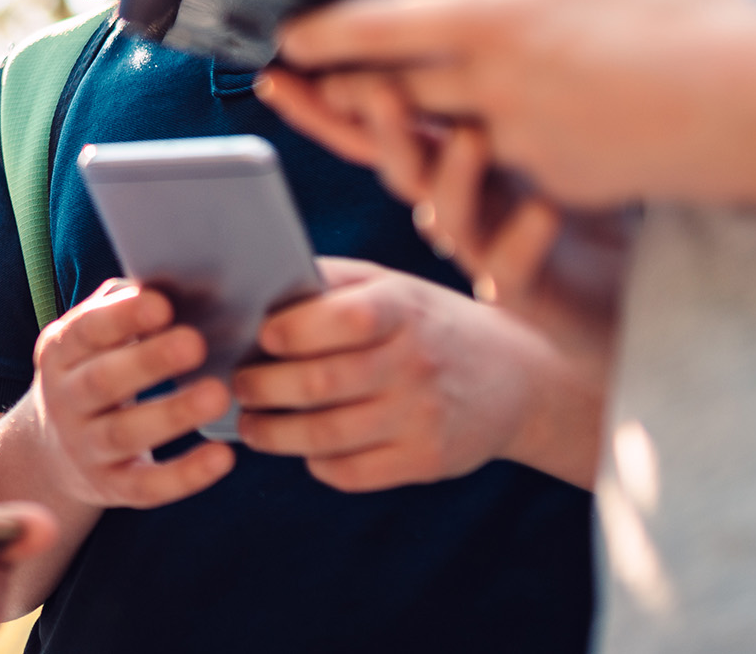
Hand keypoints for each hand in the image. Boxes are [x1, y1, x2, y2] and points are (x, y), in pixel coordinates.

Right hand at [21, 280, 234, 509]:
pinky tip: (223, 457)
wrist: (51, 449)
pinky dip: (185, 475)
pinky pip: (146, 487)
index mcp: (60, 352)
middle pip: (103, 382)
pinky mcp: (111, 487)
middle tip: (195, 343)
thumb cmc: (94, 370)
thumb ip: (123, 308)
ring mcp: (84, 447)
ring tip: (217, 394)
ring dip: (171, 414)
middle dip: (148, 362)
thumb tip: (174, 278)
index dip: (122, 318)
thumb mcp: (92, 339)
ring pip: (124, 434)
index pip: (86, 331)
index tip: (162, 304)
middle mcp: (65, 400)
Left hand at [233, 259, 602, 489]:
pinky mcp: (428, 461)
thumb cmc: (429, 323)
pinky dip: (317, 464)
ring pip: (327, 435)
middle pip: (320, 384)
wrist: (518, 378)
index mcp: (403, 308)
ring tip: (251, 424)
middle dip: (261, 387)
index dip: (291, 330)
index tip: (260, 336)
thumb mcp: (392, 285)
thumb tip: (256, 284)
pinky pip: (353, 473)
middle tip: (236, 385)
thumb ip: (330, 282)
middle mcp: (416, 362)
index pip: (344, 318)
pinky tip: (304, 449)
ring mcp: (423, 417)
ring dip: (274, 434)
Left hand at [265, 0, 755, 208]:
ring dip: (411, 127)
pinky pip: (503, 172)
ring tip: (383, 113)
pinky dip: (482, 161)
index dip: (329, 35)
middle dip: (351, 89)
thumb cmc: (700, 11)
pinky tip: (474, 153)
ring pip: (443, 136)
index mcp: (498, 19)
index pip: (383, 28)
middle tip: (309, 83)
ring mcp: (523, 141)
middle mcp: (494, 84)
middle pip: (396, 91)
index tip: (289, 37)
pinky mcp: (557, 184)